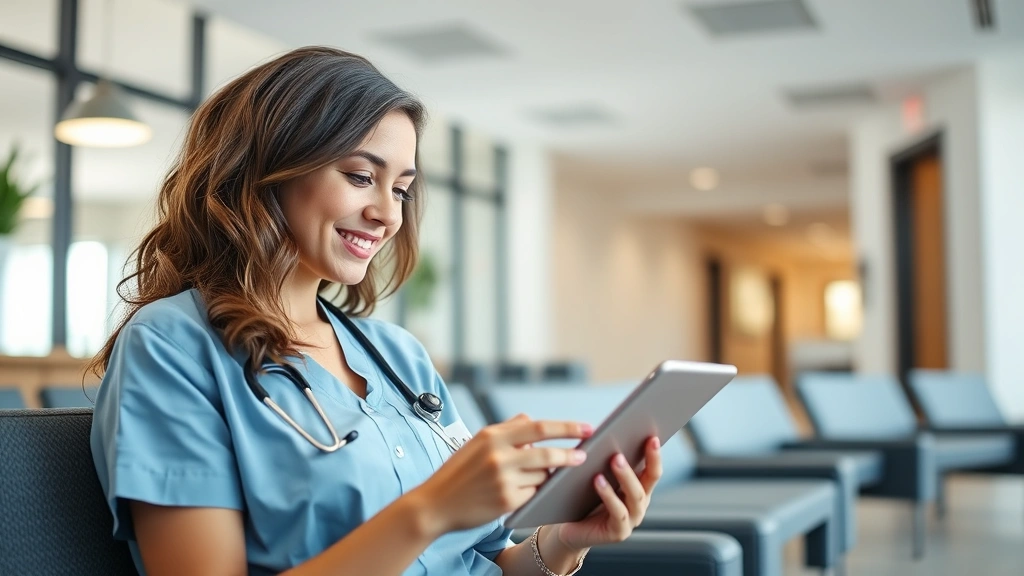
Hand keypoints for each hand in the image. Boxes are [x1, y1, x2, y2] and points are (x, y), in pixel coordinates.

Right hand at [411, 414, 592, 534]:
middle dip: (570, 455)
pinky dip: (534, 491)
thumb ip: (507, 429)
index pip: (539, 427)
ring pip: (542, 475)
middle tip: (583, 456)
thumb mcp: (478, 442)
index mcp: (493, 435)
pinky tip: (524, 491)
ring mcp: (503, 480)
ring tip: (538, 475)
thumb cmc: (459, 471)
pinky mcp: (507, 501)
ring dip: (547, 475)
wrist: (435, 504)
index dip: (567, 427)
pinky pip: (533, 494)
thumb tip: (531, 420)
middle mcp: (499, 456)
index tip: (587, 428)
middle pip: (548, 453)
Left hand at [552, 436, 662, 551]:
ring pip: (635, 495)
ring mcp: (632, 519)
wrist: (568, 529)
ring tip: (614, 459)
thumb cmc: (582, 497)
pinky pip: (618, 512)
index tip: (653, 435)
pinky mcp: (619, 532)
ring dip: (626, 475)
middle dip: (648, 460)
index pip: (652, 468)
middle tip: (642, 440)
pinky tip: (598, 481)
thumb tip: (606, 432)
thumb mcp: (595, 475)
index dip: (655, 454)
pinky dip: (609, 496)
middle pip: (650, 479)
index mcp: (639, 487)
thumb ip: (605, 459)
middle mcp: (640, 503)